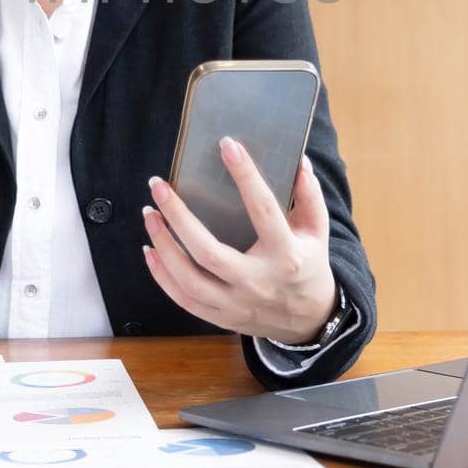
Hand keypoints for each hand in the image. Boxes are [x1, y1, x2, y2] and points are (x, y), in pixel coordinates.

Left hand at [143, 137, 337, 344]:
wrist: (309, 321)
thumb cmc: (309, 267)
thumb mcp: (317, 232)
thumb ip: (309, 197)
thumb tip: (298, 160)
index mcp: (286, 256)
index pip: (263, 210)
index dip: (246, 176)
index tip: (227, 146)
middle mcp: (258, 282)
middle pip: (209, 252)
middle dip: (178, 217)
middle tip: (159, 186)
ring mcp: (236, 304)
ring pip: (189, 279)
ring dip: (163, 245)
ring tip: (149, 214)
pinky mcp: (221, 316)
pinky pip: (184, 299)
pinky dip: (162, 275)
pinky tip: (150, 250)